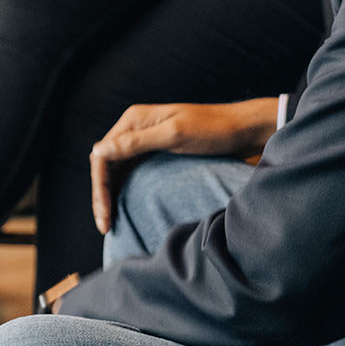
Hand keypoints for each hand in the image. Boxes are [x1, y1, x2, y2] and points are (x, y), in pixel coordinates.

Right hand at [89, 98, 278, 234]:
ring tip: (111, 223)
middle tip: (105, 226)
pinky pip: (131, 172)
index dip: (99, 188)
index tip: (105, 217)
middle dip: (102, 195)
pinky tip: (125, 208)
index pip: (102, 155)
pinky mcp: (157, 152)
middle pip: (106, 164)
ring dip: (110, 195)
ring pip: (116, 170)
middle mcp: (136, 127)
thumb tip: (99, 151)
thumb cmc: (214, 130)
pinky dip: (124, 190)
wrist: (245, 130)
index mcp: (135, 119)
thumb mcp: (175, 136)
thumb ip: (136, 142)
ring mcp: (146, 140)